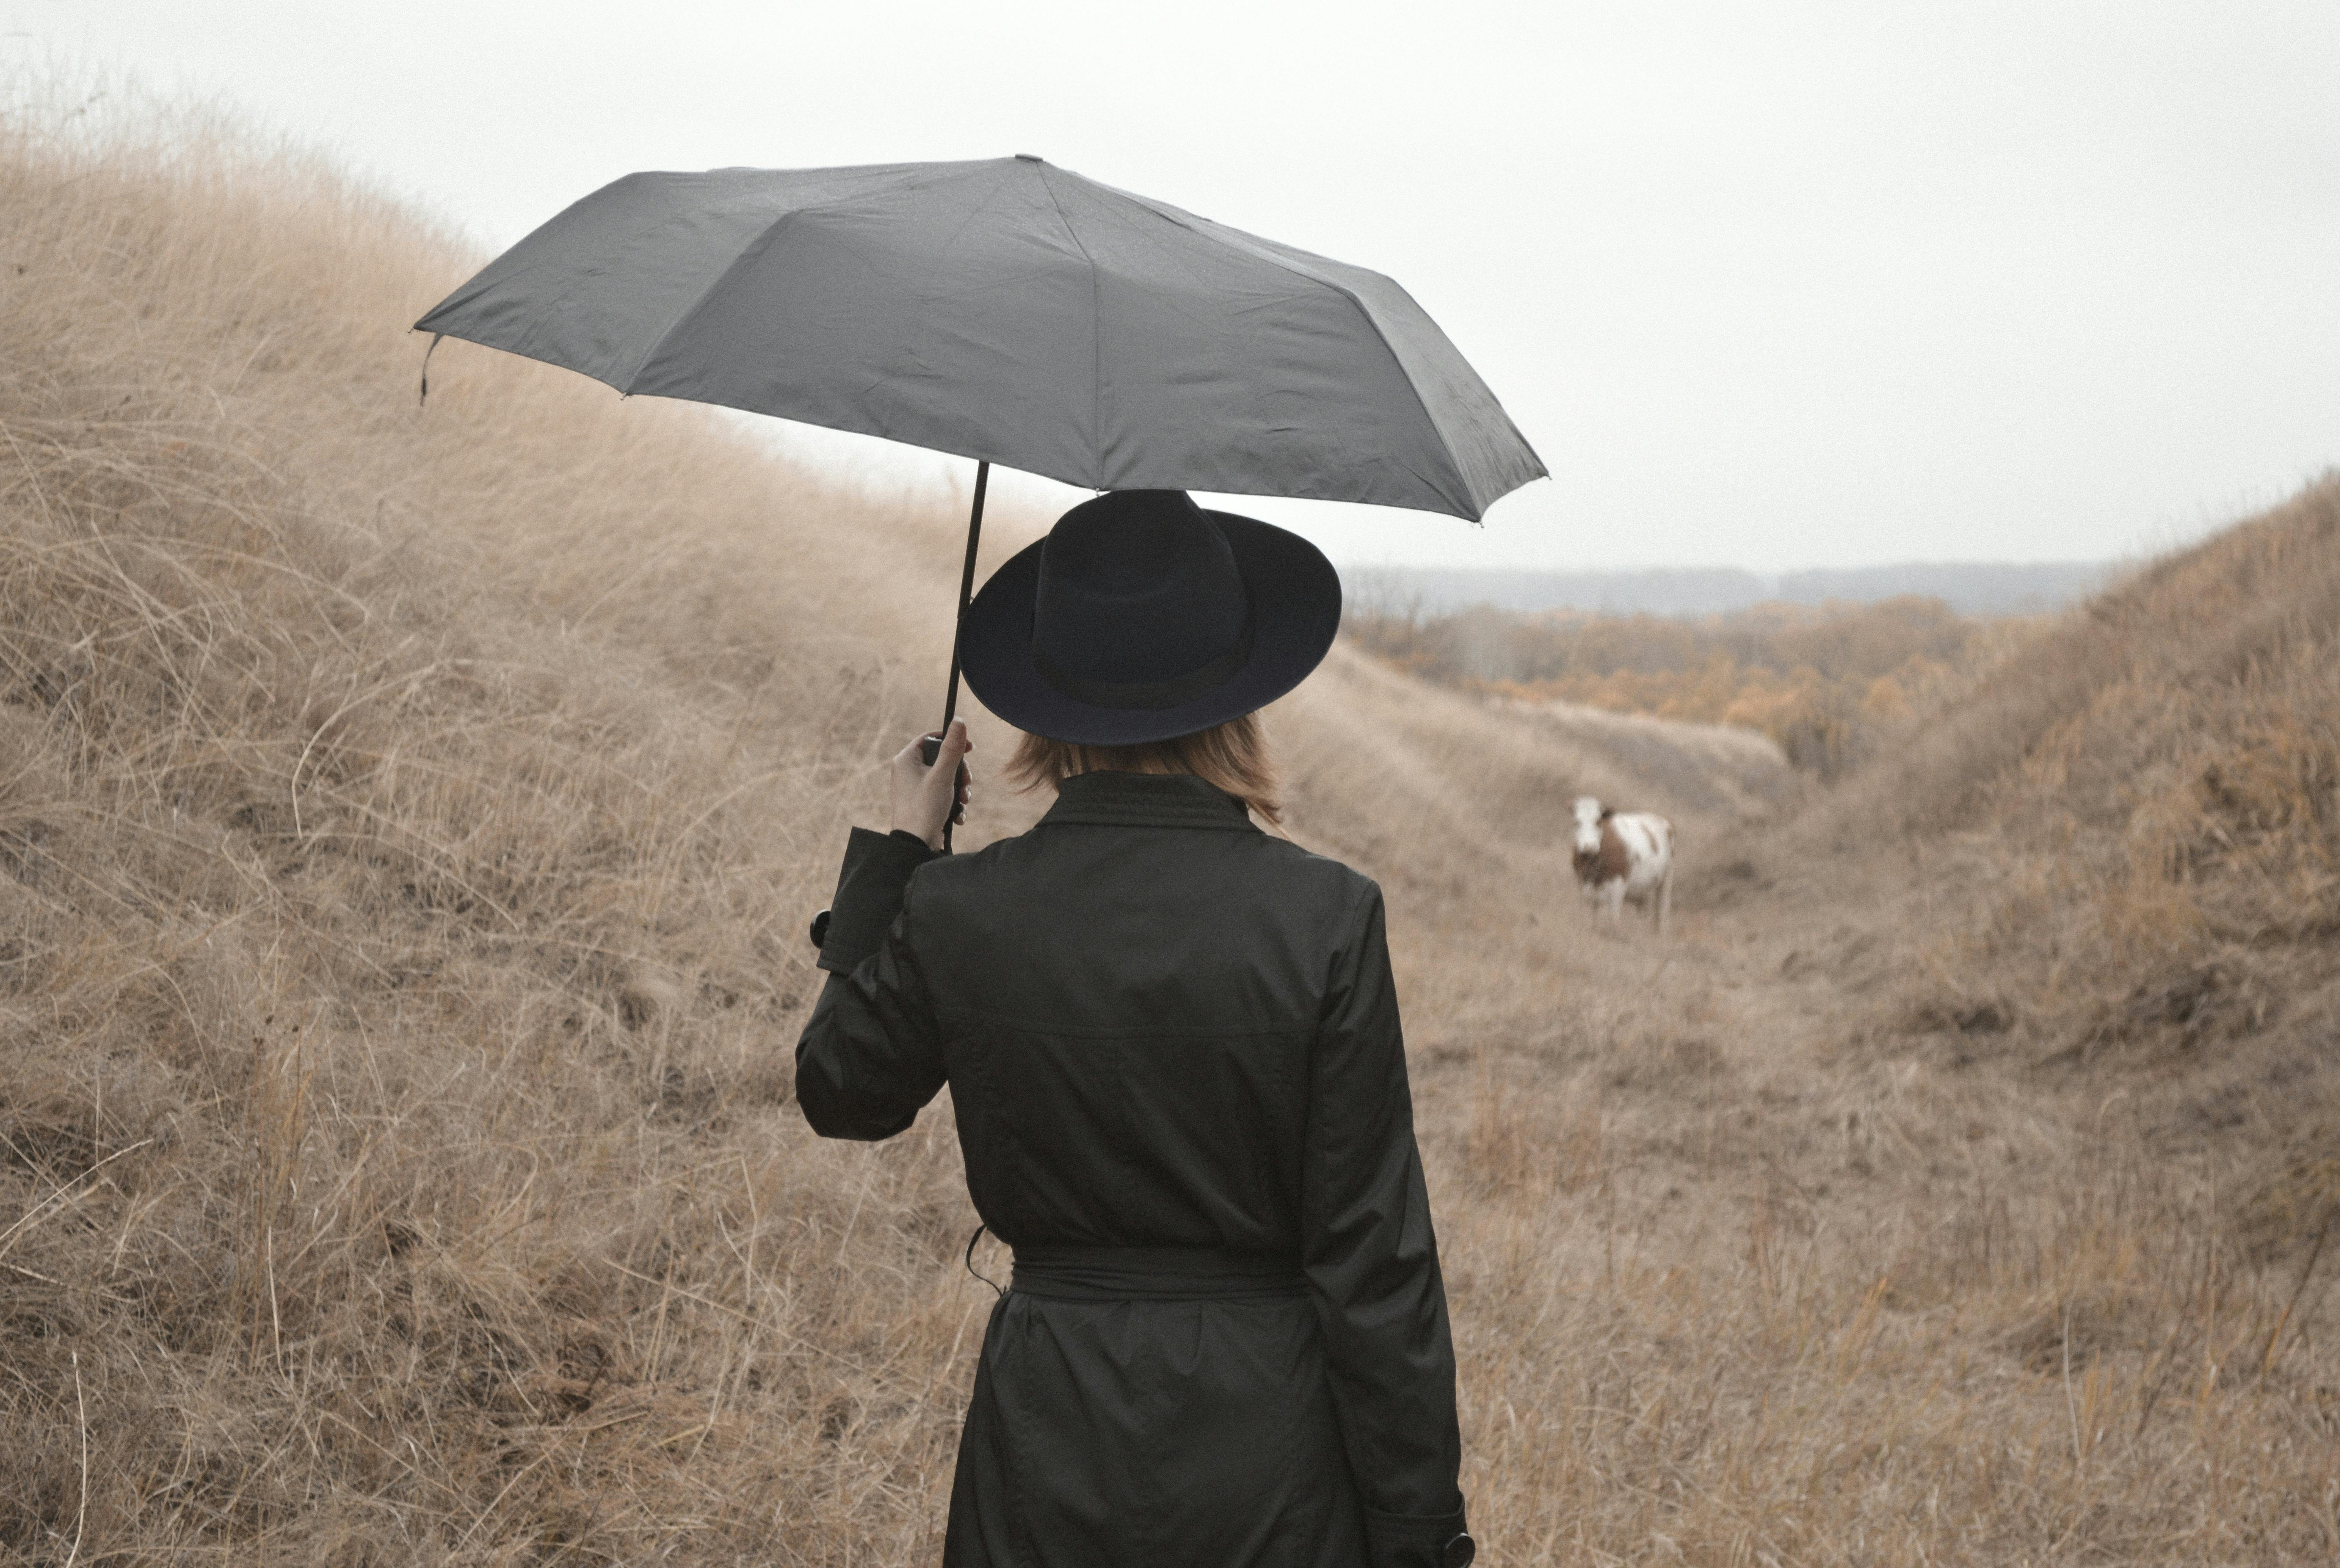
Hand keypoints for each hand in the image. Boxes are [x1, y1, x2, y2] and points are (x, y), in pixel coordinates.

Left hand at [891, 720, 971, 849]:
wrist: (915, 845)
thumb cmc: (925, 808)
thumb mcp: (943, 776)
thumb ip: (952, 749)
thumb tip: (959, 721)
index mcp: (906, 760)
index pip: (931, 738)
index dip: (952, 740)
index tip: (970, 748)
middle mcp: (907, 772)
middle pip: (942, 759)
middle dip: (960, 772)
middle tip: (967, 782)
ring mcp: (915, 788)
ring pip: (946, 778)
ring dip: (960, 789)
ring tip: (963, 801)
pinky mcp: (922, 803)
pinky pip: (943, 794)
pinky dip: (953, 803)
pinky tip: (957, 815)